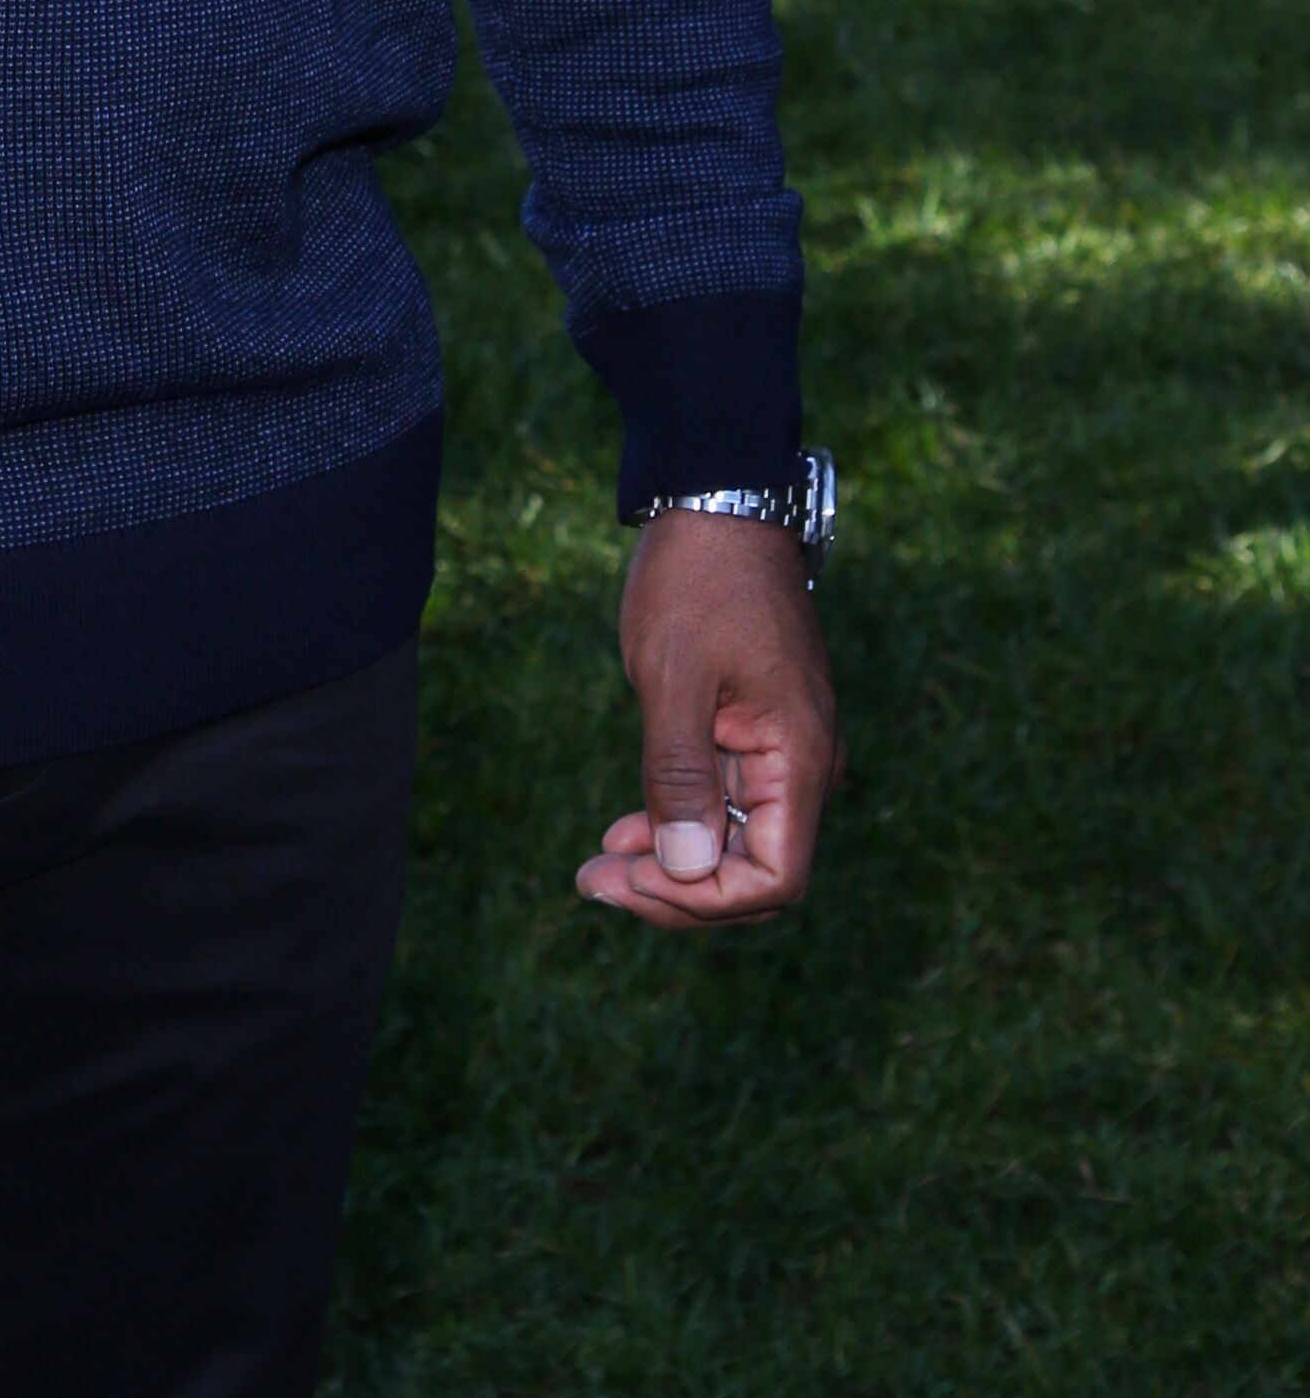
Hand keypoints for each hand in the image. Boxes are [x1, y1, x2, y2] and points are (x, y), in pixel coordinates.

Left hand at [576, 509, 839, 929]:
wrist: (717, 499)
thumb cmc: (697, 580)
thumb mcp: (674, 676)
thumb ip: (680, 774)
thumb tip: (684, 868)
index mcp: (799, 757)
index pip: (774, 878)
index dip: (703, 898)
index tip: (629, 878)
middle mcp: (803, 764)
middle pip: (756, 872)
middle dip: (677, 890)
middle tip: (594, 881)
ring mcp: (781, 747)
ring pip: (737, 842)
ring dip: (672, 863)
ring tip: (599, 867)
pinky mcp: (754, 730)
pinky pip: (726, 802)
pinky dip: (679, 823)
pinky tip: (627, 829)